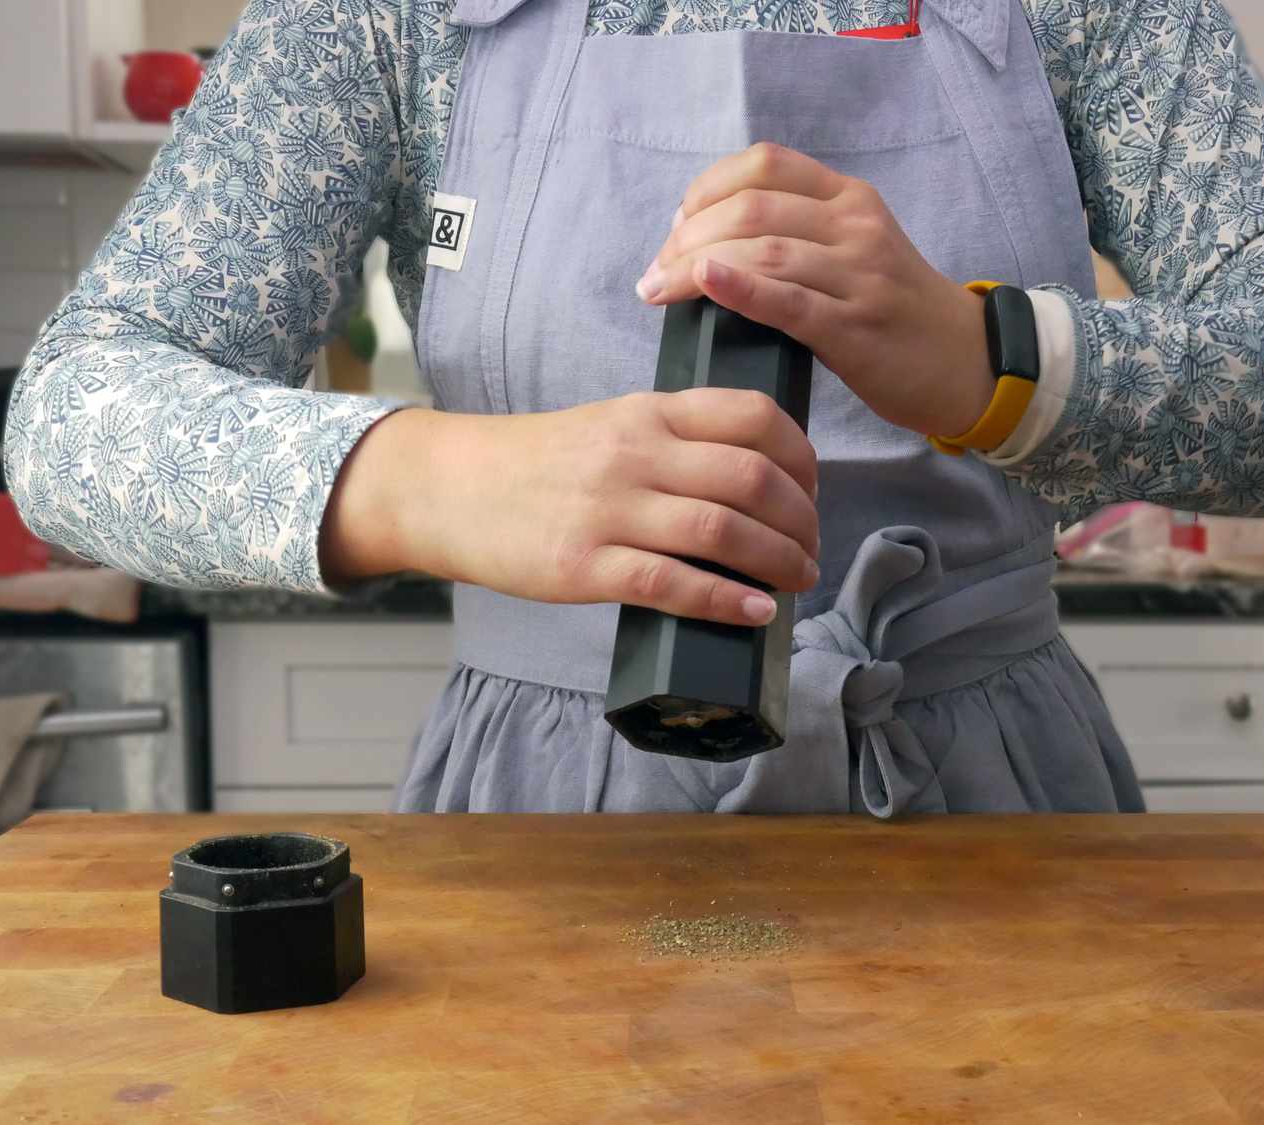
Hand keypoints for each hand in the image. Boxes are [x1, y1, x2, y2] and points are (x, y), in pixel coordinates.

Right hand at [320, 392, 819, 625]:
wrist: (451, 487)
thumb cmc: (540, 463)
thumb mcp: (611, 425)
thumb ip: (674, 438)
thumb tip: (754, 477)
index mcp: (648, 413)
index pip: (752, 415)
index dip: (801, 455)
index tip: (812, 487)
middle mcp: (635, 454)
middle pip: (752, 478)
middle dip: (801, 519)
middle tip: (812, 548)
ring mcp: (609, 510)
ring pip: (723, 531)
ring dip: (778, 561)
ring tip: (797, 581)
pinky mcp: (584, 566)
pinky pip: (672, 583)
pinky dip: (726, 601)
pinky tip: (755, 613)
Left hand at [638, 142, 995, 438]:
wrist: (966, 362)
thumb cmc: (895, 311)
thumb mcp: (855, 249)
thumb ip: (797, 234)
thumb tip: (709, 242)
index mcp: (849, 199)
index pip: (763, 165)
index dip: (705, 191)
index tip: (678, 229)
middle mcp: (855, 227)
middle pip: (751, 208)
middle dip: (687, 238)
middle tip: (657, 272)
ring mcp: (859, 276)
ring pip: (763, 251)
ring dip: (695, 268)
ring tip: (658, 291)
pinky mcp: (856, 328)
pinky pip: (788, 300)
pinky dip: (739, 288)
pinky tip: (703, 285)